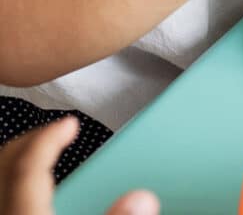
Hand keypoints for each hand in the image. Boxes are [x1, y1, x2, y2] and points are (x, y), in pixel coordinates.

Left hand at [0, 118, 157, 214]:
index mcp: (28, 214)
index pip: (29, 166)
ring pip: (3, 175)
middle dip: (34, 140)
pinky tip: (40, 189)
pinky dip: (21, 179)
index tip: (68, 123)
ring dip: (24, 157)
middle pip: (10, 162)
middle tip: (58, 130)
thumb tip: (142, 198)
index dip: (49, 138)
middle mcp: (10, 212)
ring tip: (46, 150)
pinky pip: (7, 193)